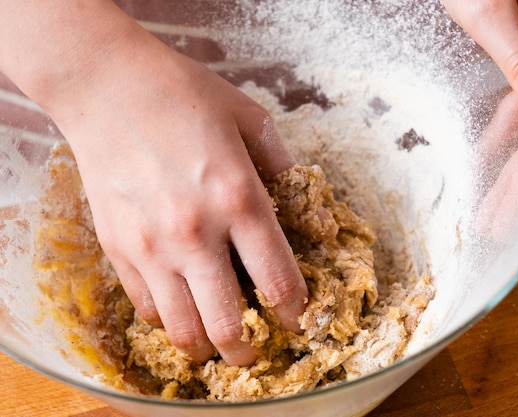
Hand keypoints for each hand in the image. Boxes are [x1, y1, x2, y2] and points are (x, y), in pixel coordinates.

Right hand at [0, 1, 306, 365]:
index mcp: (240, 198)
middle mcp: (196, 232)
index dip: (295, 313)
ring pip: (182, 330)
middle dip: (250, 351)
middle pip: (228, 324)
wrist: (107, 85)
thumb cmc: (184, 95)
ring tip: (218, 341)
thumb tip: (315, 219)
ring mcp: (151, 246)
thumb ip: (287, 171)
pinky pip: (146, 308)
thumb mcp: (251, 119)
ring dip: (207, 347)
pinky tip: (181, 307)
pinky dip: (169, 320)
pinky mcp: (117, 248)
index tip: (296, 320)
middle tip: (257, 350)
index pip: (278, 282)